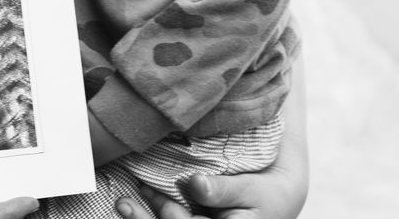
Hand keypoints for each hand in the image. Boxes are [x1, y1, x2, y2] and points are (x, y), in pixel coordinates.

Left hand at [113, 115, 308, 218]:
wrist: (276, 200)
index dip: (169, 213)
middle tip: (123, 203)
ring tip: (122, 204)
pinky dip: (153, 216)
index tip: (150, 191)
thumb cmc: (266, 194)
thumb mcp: (250, 189)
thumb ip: (223, 190)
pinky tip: (130, 210)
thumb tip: (195, 183)